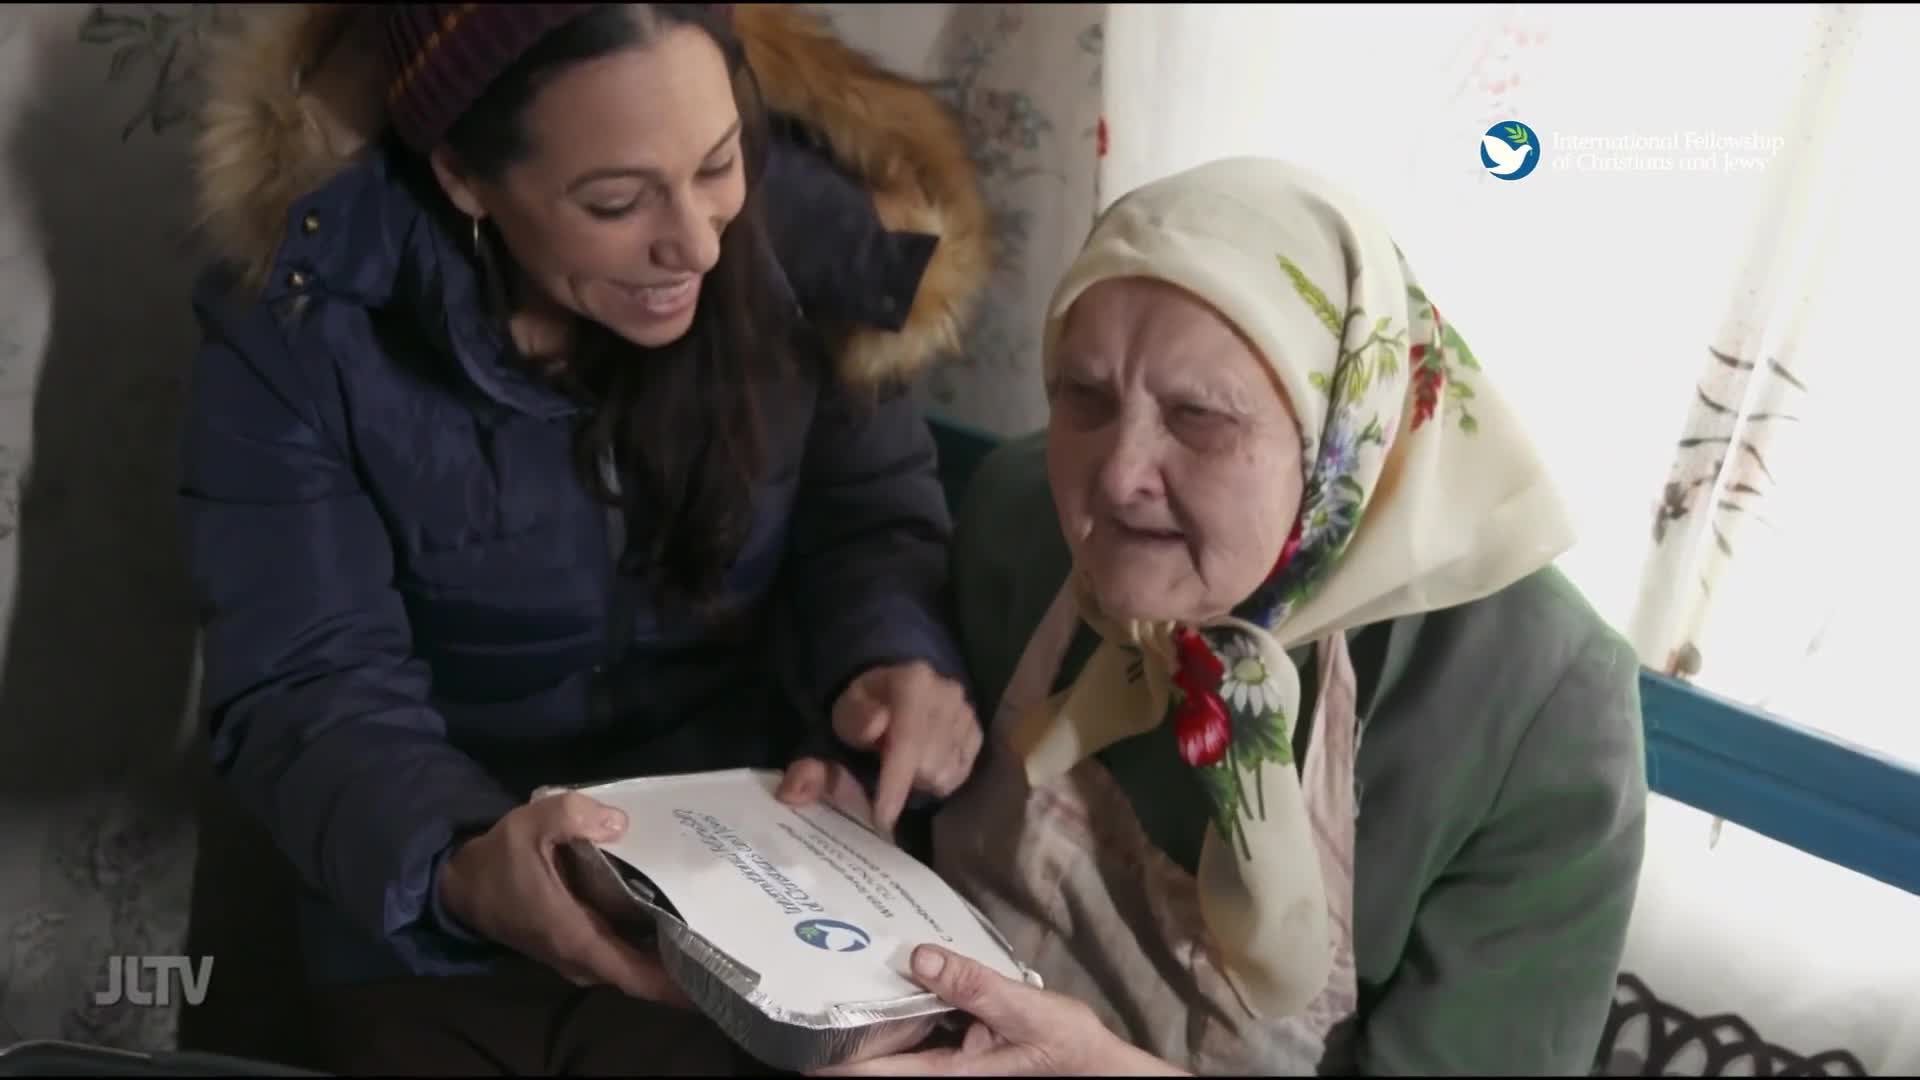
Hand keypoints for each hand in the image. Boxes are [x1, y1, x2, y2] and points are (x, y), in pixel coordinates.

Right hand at [438, 791, 689, 1007]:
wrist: (462, 883)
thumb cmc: (499, 858)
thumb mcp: (532, 823)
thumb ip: (574, 815)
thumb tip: (619, 822)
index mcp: (575, 938)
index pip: (634, 976)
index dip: (673, 984)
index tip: (710, 980)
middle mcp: (579, 957)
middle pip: (641, 973)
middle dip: (680, 966)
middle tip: (725, 942)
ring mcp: (576, 955)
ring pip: (630, 963)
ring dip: (664, 954)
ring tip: (709, 929)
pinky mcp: (574, 944)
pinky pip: (618, 952)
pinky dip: (644, 943)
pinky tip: (671, 917)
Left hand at [779, 661, 980, 836]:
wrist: (895, 688)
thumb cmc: (863, 708)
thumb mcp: (833, 726)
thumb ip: (814, 760)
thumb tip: (798, 790)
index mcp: (912, 682)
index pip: (907, 742)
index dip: (894, 784)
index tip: (881, 820)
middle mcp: (948, 693)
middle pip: (927, 764)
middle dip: (902, 779)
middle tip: (881, 767)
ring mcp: (966, 713)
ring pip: (944, 774)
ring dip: (919, 781)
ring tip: (902, 764)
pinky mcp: (976, 732)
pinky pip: (958, 775)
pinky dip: (937, 779)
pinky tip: (921, 765)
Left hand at [812, 945, 1187, 1076]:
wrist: (1097, 1064)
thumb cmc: (1065, 1045)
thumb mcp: (1023, 1009)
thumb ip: (972, 984)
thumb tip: (919, 957)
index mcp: (948, 1074)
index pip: (876, 1072)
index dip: (833, 1059)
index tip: (798, 1033)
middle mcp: (941, 1072)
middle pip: (880, 1056)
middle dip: (849, 1025)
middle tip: (816, 980)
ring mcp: (950, 1061)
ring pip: (899, 1040)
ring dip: (876, 1012)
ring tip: (844, 970)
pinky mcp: (961, 1047)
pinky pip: (923, 1027)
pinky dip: (908, 1005)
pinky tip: (902, 973)